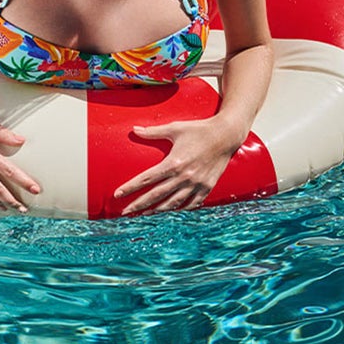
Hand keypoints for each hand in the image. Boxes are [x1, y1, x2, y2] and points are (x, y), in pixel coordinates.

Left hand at [115, 118, 243, 214]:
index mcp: (173, 163)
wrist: (226, 135)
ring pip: (172, 203)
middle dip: (139, 205)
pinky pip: (191, 203)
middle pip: (156, 195)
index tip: (117, 194)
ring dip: (157, 211)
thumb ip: (153, 132)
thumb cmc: (199, 129)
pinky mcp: (207, 187)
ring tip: (145, 215)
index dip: (130, 187)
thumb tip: (133, 129)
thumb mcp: (174, 128)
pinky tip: (171, 212)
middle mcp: (184, 176)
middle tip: (125, 213)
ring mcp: (196, 184)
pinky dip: (180, 209)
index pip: (146, 179)